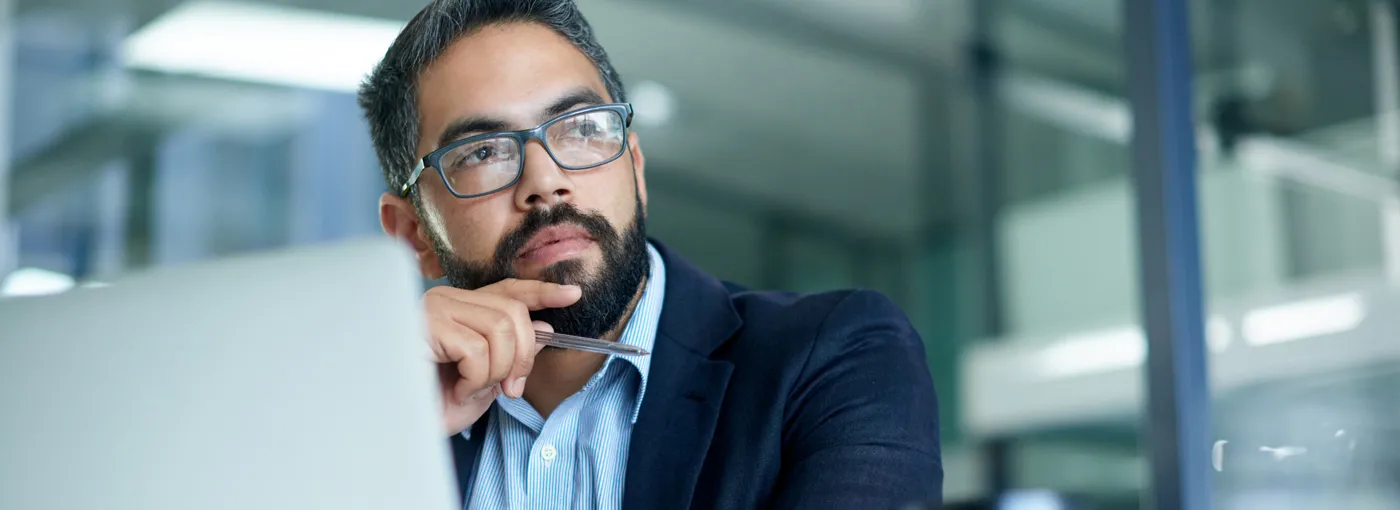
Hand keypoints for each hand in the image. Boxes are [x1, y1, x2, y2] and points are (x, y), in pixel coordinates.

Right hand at [423, 279, 581, 435]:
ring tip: (472, 390)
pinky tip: (456, 390)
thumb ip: (511, 352)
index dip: (542, 291)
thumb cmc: (434, 404)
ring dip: (497, 371)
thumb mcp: (486, 380)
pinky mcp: (425, 325)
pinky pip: (477, 350)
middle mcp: (447, 300)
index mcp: (461, 308)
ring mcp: (434, 309)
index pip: (508, 290)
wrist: (398, 427)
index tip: (572, 294)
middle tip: (510, 388)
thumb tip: (543, 326)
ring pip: (500, 330)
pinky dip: (476, 379)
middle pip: (513, 312)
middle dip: (522, 356)